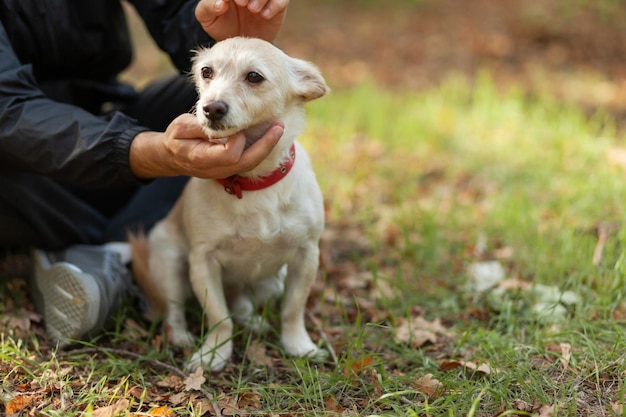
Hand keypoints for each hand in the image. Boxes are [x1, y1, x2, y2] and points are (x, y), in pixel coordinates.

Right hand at [129, 113, 282, 179]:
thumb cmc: (176, 139)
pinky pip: (249, 161)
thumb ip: (200, 125)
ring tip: (278, 128)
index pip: (230, 154)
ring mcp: (225, 172)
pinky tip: (268, 134)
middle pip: (248, 162)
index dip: (237, 139)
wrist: (171, 157)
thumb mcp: (181, 127)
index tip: (235, 124)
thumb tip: (218, 119)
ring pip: (252, 163)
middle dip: (265, 145)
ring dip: (266, 146)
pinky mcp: (231, 168)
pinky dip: (260, 148)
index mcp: (203, 159)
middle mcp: (217, 169)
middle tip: (279, 126)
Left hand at [195, 0, 288, 41]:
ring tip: (253, 9)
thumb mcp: (207, 18)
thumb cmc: (221, 28)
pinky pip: (282, 0)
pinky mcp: (277, 6)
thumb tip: (221, 1)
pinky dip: (275, 5)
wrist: (240, 47)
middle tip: (243, 4)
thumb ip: (208, 7)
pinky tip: (265, 16)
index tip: (233, 1)